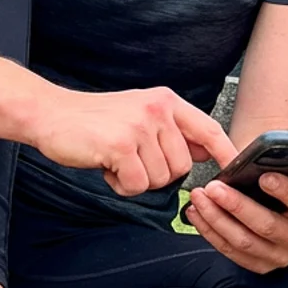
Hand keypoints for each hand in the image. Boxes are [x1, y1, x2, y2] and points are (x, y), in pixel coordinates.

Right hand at [31, 87, 237, 196]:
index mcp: (166, 101)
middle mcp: (157, 110)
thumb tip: (207, 151)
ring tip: (116, 160)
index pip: (208, 129)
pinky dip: (122, 185)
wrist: (51, 115)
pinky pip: (138, 186)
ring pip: (161, 179)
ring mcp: (140, 127)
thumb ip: (173, 131)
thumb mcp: (140, 114)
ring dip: (137, 180)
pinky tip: (106, 167)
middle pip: (183, 166)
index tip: (237, 171)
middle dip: (158, 174)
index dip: (226, 153)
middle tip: (131, 160)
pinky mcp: (121, 146)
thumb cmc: (94, 120)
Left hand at [186, 172, 287, 273]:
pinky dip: (209, 231)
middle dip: (236, 205)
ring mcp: (279, 257)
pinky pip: (229, 251)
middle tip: (213, 187)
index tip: (263, 177)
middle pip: (266, 225)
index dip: (285, 190)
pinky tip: (196, 212)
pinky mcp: (259, 266)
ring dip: (216, 218)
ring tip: (199, 196)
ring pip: (243, 241)